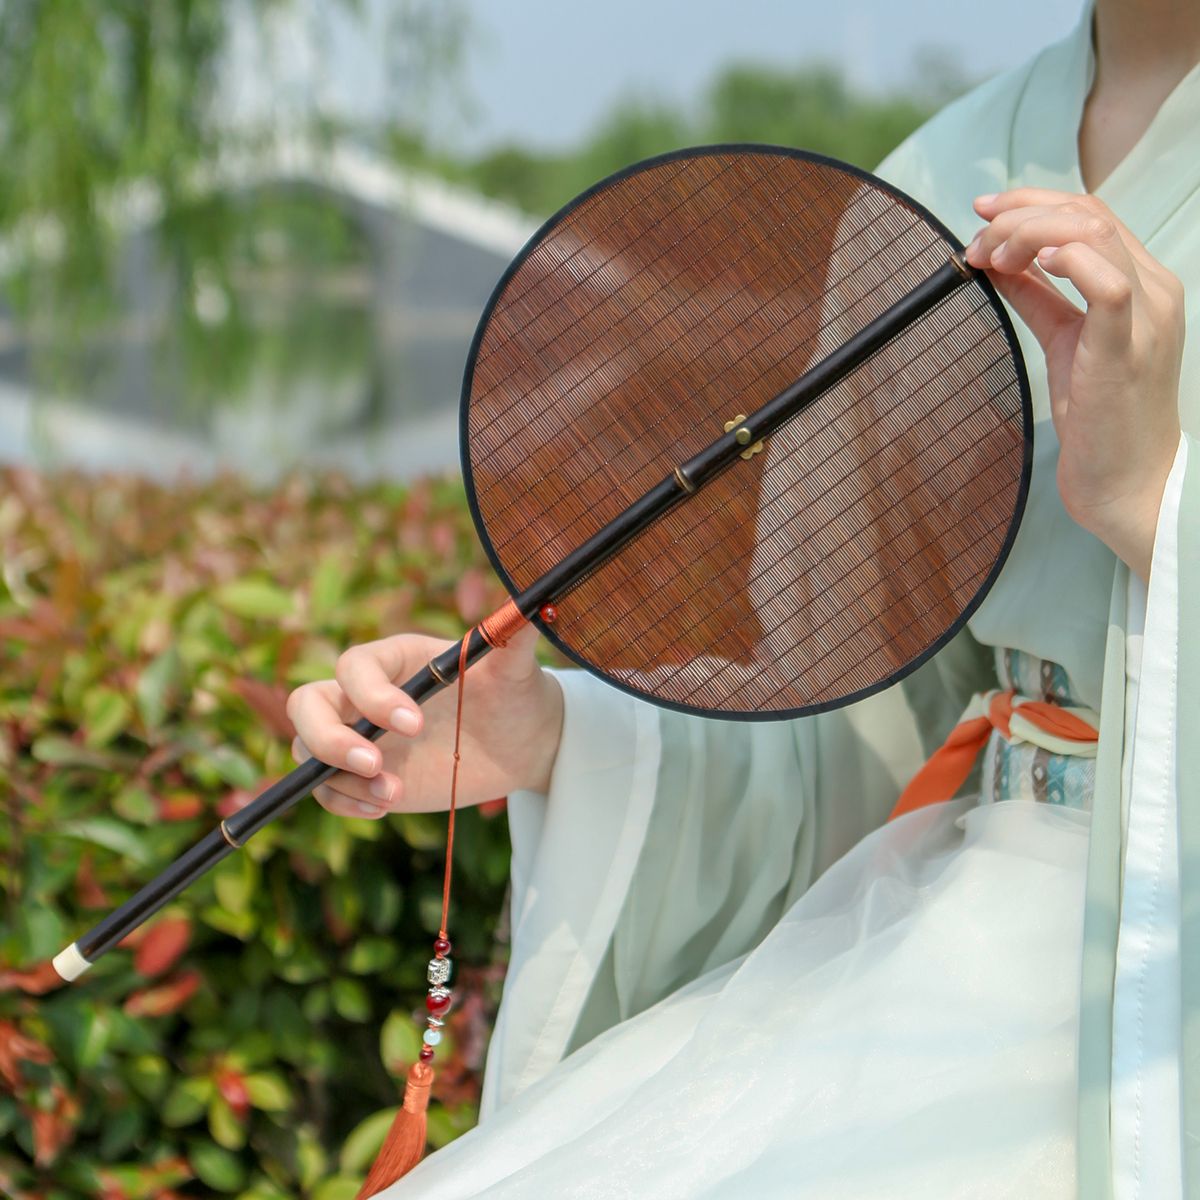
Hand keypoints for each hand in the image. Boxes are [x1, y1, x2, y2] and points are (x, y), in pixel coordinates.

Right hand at [285, 624, 562, 818]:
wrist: (520, 740)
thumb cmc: (513, 693)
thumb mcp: (516, 669)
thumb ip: (513, 640)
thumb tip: (531, 605)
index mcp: (394, 658)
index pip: (354, 666)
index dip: (372, 695)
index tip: (415, 724)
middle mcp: (365, 695)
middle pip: (308, 704)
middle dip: (329, 736)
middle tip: (374, 762)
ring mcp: (359, 737)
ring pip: (307, 750)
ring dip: (340, 778)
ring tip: (393, 794)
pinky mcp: (363, 775)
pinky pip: (326, 789)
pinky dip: (346, 801)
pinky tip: (386, 805)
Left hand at [965, 188, 1183, 579]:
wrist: (1126, 479)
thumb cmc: (1100, 416)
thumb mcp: (1064, 340)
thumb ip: (1038, 297)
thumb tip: (1000, 262)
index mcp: (1142, 283)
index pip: (1091, 214)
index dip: (1032, 202)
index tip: (983, 212)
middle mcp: (1155, 289)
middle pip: (1088, 213)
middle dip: (1019, 216)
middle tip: (976, 241)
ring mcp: (1147, 316)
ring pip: (1093, 234)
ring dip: (1027, 234)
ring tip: (990, 256)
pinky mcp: (1128, 347)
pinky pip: (1107, 282)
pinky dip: (1067, 261)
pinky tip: (1032, 262)